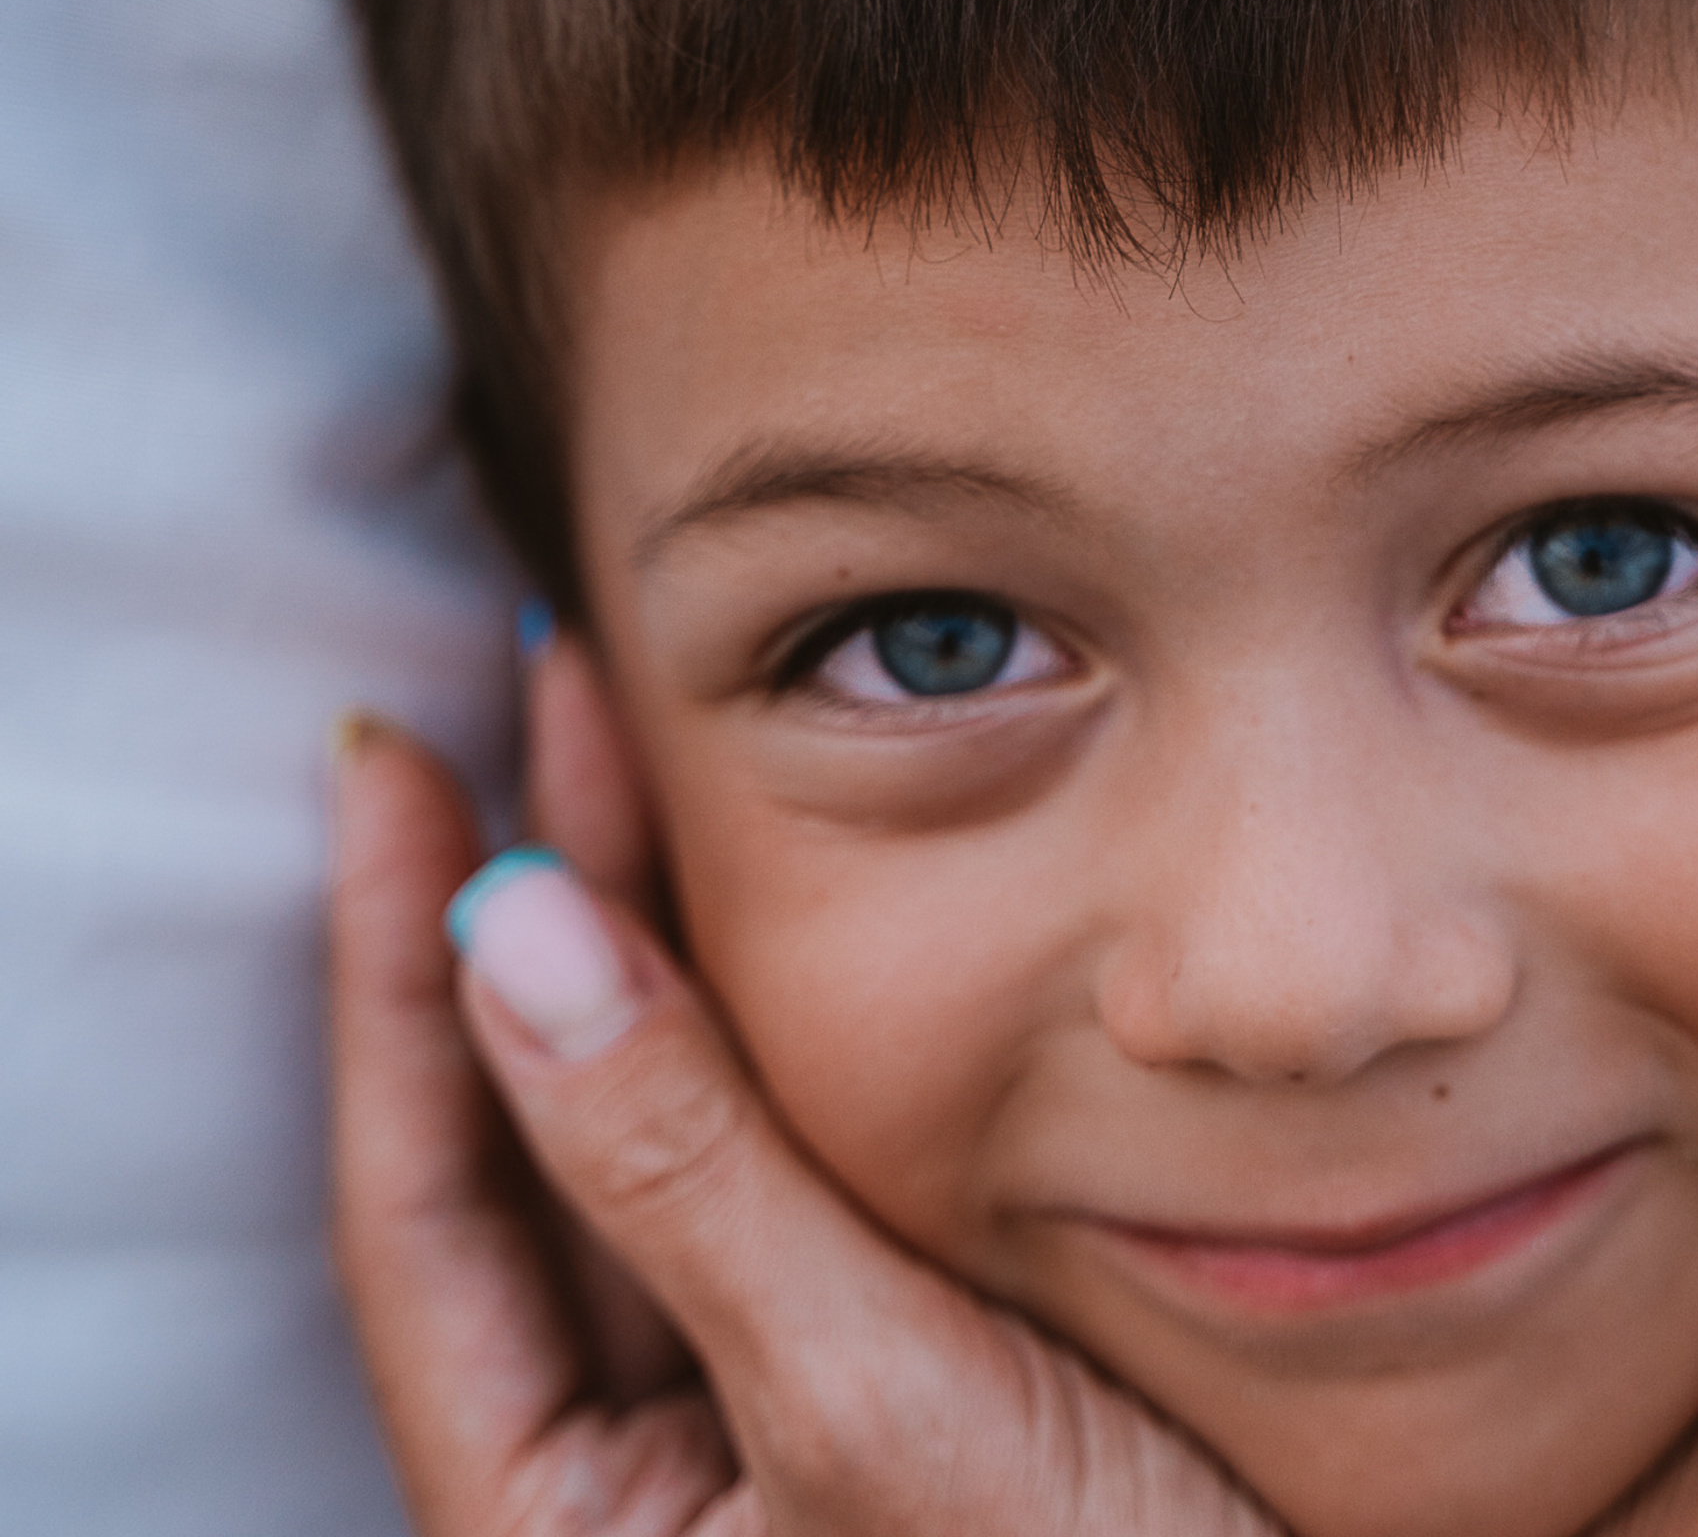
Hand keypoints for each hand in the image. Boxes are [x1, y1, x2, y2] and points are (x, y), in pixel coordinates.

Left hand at [329, 644, 1284, 1536]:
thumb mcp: (867, 1395)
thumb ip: (683, 1171)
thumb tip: (519, 928)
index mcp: (548, 1530)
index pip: (426, 1199)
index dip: (396, 970)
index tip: (398, 766)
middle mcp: (619, 1470)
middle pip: (533, 1132)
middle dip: (531, 898)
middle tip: (542, 680)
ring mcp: (740, 1407)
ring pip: (649, 1118)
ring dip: (642, 923)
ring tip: (627, 729)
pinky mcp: (865, 1355)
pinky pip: (761, 1142)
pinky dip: (750, 1001)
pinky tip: (756, 876)